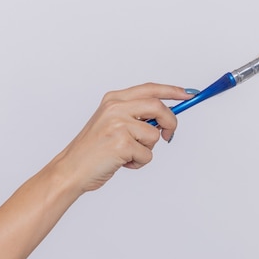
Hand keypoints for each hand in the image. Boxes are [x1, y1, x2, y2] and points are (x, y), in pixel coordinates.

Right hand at [52, 83, 193, 192]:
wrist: (71, 169)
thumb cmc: (92, 151)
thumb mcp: (111, 124)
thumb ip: (134, 116)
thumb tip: (165, 118)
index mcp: (113, 100)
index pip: (150, 89)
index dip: (172, 91)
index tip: (188, 95)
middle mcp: (115, 108)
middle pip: (158, 107)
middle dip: (171, 123)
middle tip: (169, 136)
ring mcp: (118, 125)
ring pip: (154, 135)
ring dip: (147, 150)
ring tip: (127, 155)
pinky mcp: (122, 143)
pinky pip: (147, 155)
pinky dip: (139, 163)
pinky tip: (122, 163)